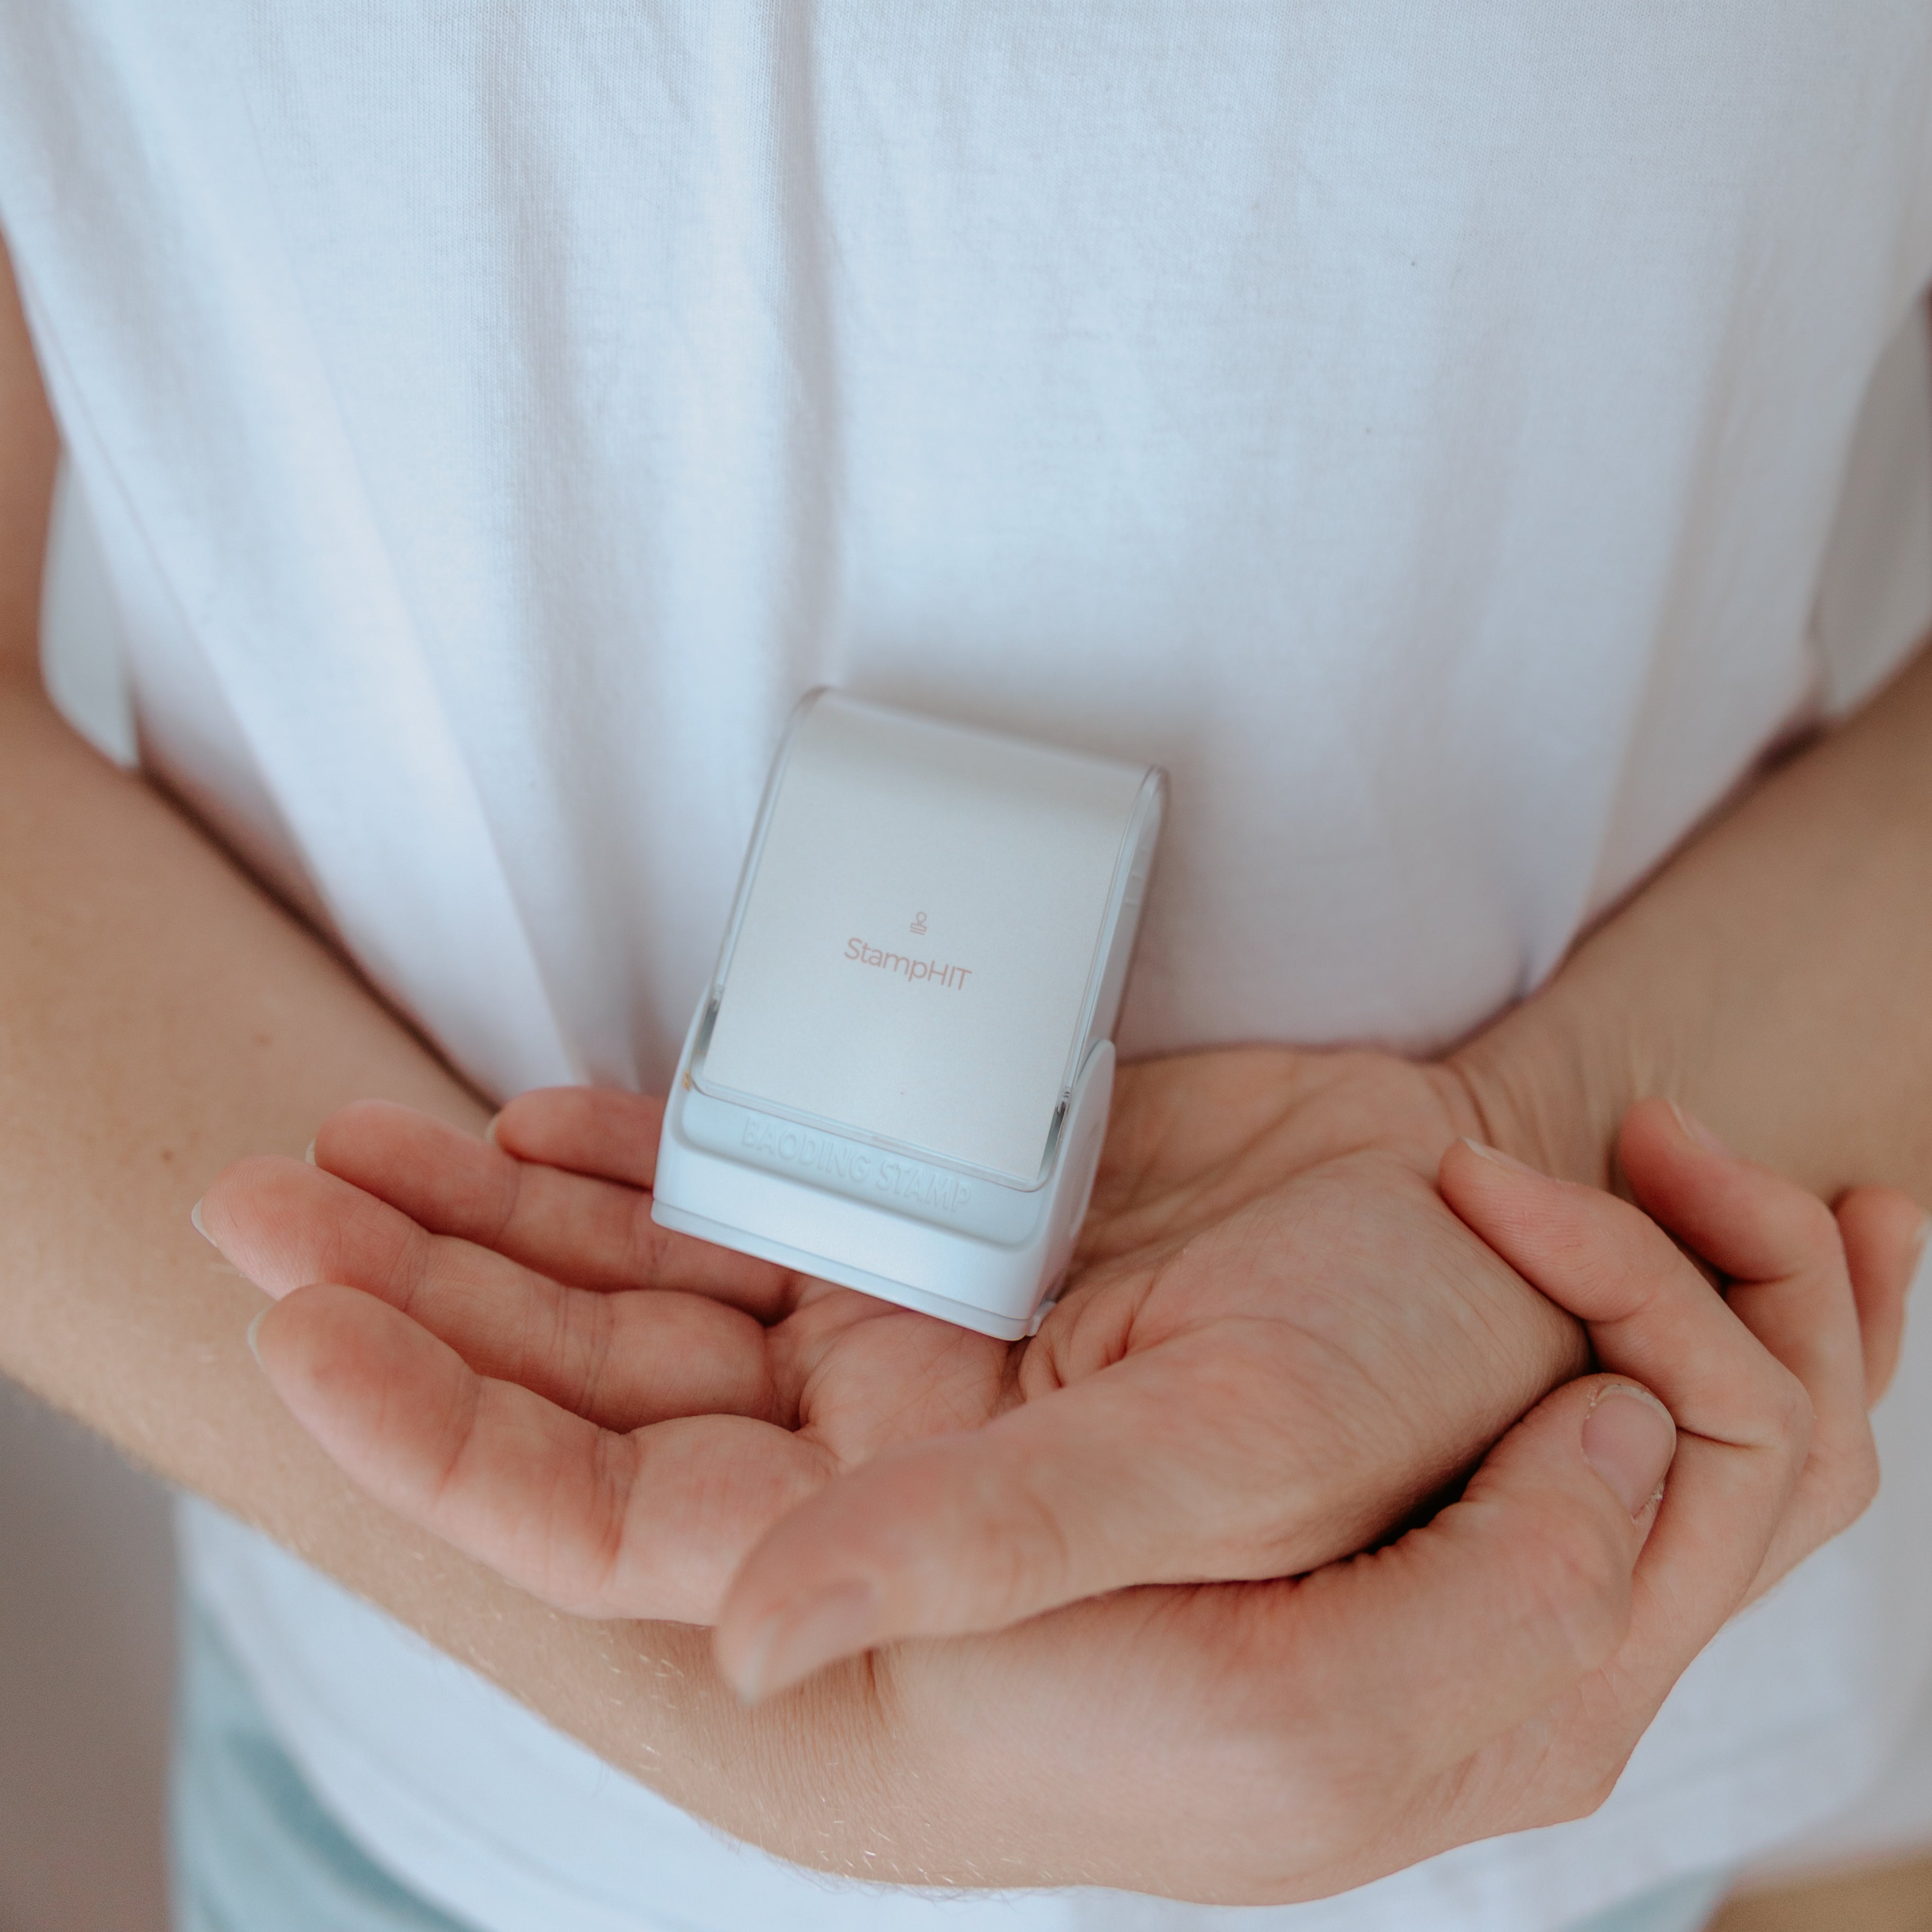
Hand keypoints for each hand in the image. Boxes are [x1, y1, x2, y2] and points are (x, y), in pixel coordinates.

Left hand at [207, 1103, 1916, 1897]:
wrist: (1499, 1247)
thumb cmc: (1409, 1385)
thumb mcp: (1223, 1472)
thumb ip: (985, 1550)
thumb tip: (752, 1650)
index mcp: (920, 1552)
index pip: (617, 1524)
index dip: (445, 1443)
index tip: (296, 1329)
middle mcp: (882, 1449)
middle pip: (588, 1389)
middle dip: (416, 1305)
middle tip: (256, 1195)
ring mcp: (902, 1318)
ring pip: (645, 1280)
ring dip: (490, 1220)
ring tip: (341, 1140)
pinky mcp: (944, 1206)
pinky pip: (749, 1186)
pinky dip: (637, 1154)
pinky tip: (529, 1122)